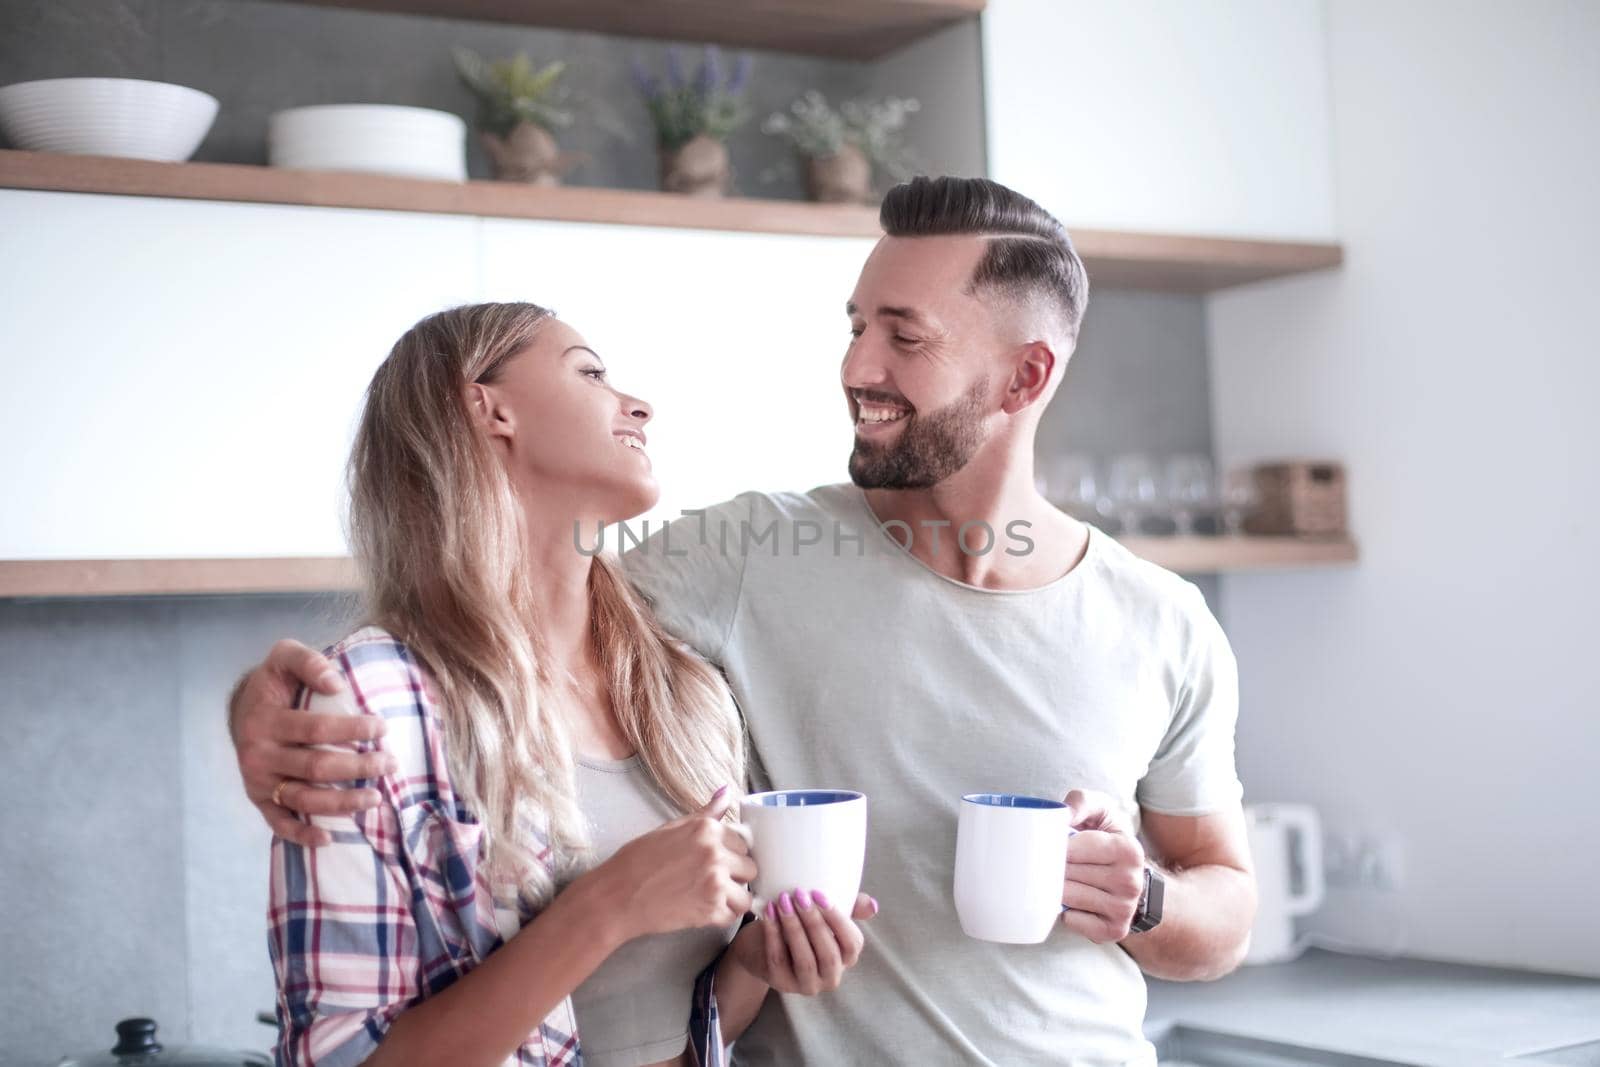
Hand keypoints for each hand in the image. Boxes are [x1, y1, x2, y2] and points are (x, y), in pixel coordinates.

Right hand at [232, 639, 393, 846]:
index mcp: (264, 720)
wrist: (242, 709)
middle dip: (357, 768)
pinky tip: (329, 839)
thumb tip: (337, 684)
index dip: (352, 729)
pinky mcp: (259, 800)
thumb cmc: (275, 682)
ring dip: (341, 803)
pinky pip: (279, 823)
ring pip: (303, 799)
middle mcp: (258, 755)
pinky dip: (302, 835)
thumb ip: (308, 662)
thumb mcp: (285, 657)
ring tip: (376, 799)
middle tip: (391, 763)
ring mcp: (257, 781)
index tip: (383, 727)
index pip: (315, 729)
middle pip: (315, 767)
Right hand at [583, 788, 756, 942]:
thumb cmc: (637, 861)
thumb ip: (706, 814)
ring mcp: (715, 883)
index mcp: (707, 829)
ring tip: (708, 897)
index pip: (743, 842)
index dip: (730, 854)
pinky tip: (702, 909)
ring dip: (732, 898)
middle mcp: (715, 853)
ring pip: (746, 894)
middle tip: (710, 880)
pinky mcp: (711, 910)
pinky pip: (734, 915)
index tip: (714, 861)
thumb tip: (727, 792)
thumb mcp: (671, 828)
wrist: (616, 896)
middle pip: (750, 867)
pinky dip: (722, 915)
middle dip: (735, 876)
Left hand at [727, 890, 876, 995]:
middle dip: (815, 922)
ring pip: (804, 959)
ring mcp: (805, 984)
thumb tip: (872, 906)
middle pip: (828, 954)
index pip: (852, 945)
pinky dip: (773, 933)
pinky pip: (778, 959)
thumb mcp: (825, 915)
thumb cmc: (802, 925)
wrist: (762, 943)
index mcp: (846, 959)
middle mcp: (830, 977)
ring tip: (783, 901)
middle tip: (800, 895)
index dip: (838, 920)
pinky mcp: (780, 982)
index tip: (819, 893)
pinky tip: (769, 912)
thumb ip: (852, 907)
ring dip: (794, 927)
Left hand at [1060, 788, 1146, 943]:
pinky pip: (1073, 921)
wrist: (1131, 877)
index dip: (1055, 845)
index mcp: (1128, 850)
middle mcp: (1130, 882)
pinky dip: (1065, 911)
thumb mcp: (1101, 811)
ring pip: (1068, 898)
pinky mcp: (1114, 930)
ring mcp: (1124, 909)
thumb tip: (1063, 814)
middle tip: (1049, 861)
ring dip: (1055, 888)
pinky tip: (1072, 900)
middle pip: (1068, 874)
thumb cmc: (1107, 838)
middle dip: (1052, 867)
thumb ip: (1081, 801)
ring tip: (1061, 877)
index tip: (1048, 843)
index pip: (1074, 849)